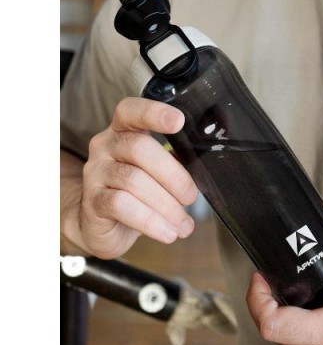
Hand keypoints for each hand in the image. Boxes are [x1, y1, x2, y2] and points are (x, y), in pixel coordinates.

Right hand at [61, 97, 198, 258]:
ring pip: (134, 181)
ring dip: (167, 205)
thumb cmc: (135, 192)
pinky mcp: (92, 201)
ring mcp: (96, 173)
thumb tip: (207, 162)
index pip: (131, 111)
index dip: (154, 112)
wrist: (99, 224)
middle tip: (191, 197)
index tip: (179, 121)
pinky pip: (123, 206)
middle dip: (173, 175)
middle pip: (140, 148)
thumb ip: (176, 160)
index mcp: (124, 132)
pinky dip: (151, 221)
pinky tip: (167, 232)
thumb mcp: (156, 171)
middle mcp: (105, 146)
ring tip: (183, 224)